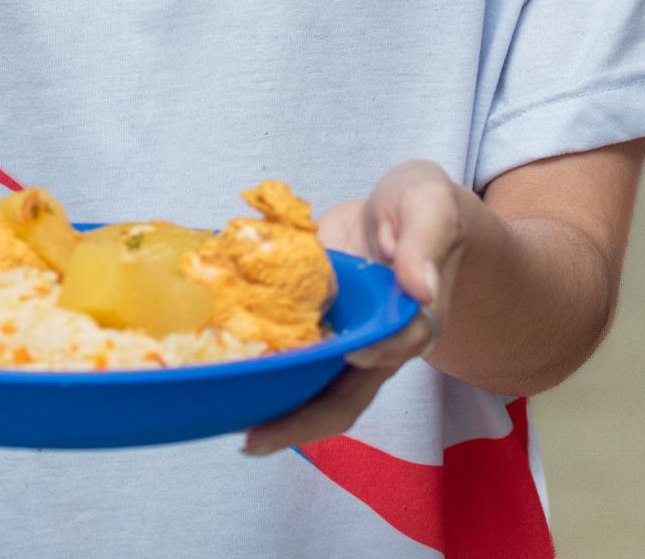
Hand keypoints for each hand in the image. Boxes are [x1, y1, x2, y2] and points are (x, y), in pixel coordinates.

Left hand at [242, 160, 472, 456]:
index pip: (394, 349)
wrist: (395, 212)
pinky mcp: (307, 329)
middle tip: (253, 438)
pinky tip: (214, 374)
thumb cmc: (419, 210)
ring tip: (225, 423)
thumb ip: (425, 241)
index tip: (352, 350)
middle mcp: (371, 346)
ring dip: (270, 409)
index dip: (374, 354)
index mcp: (409, 321)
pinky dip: (252, 367)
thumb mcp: (429, 207)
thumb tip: (421, 289)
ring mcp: (336, 343)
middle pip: (341, 397)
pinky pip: (282, 357)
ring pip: (306, 389)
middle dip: (299, 421)